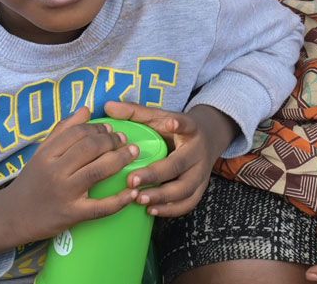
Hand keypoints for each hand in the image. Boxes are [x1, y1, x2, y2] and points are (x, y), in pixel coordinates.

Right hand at [0, 106, 143, 255]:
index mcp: (47, 154)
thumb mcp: (41, 153)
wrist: (12, 217)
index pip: (78, 132)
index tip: (110, 129)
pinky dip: (119, 200)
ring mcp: (64, 194)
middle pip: (91, 148)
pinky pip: (101, 207)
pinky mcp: (72, 215)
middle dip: (113, 141)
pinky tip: (132, 193)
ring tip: (133, 153)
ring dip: (121, 159)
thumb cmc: (31, 182)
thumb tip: (87, 109)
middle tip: (125, 140)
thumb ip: (63, 130)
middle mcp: (55, 171)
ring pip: (98, 171)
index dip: (99, 128)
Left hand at [103, 101, 236, 216]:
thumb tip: (108, 106)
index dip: (179, 125)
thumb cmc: (175, 129)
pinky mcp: (200, 189)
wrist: (208, 139)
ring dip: (162, 196)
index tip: (170, 123)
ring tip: (139, 199)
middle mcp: (198, 152)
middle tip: (132, 181)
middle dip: (156, 175)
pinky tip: (151, 210)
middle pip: (180, 165)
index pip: (187, 125)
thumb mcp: (160, 117)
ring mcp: (201, 173)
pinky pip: (188, 203)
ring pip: (185, 189)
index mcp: (190, 130)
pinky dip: (171, 209)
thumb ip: (135, 112)